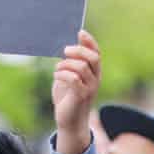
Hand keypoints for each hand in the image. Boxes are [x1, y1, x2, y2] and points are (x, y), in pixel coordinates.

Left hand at [52, 30, 100, 153]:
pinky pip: (73, 79)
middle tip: (65, 51)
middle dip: (78, 50)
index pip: (97, 53)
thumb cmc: (67, 98)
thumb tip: (66, 48)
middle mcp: (96, 79)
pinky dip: (62, 74)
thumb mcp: (68, 77)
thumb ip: (70, 64)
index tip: (80, 32)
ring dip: (66, 64)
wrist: (69, 122)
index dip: (90, 41)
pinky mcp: (82, 96)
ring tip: (57, 68)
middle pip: (93, 57)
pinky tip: (57, 76)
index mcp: (94, 72)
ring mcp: (91, 88)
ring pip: (81, 67)